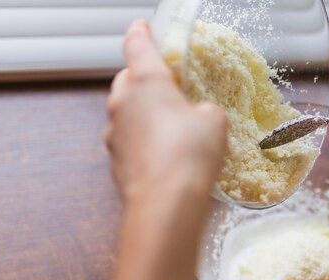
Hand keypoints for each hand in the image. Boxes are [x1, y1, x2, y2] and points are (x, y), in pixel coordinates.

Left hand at [105, 20, 226, 203]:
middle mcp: (122, 102)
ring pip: (127, 112)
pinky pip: (128, 141)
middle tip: (170, 91)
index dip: (142, 32)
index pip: (137, 44)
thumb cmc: (191, 153)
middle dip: (146, 81)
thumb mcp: (215, 121)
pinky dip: (142, 142)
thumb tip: (199, 115)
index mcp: (146, 80)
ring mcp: (114, 132)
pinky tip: (164, 157)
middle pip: (129, 79)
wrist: (166, 202)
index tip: (143, 27)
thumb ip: (205, 109)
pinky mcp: (114, 160)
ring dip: (144, 115)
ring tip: (172, 131)